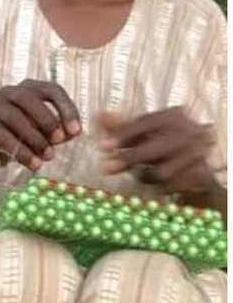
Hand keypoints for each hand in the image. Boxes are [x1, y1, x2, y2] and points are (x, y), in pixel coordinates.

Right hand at [0, 79, 81, 173]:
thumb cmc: (28, 136)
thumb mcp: (50, 132)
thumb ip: (63, 129)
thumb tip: (72, 131)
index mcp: (29, 88)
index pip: (52, 90)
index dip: (66, 109)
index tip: (76, 131)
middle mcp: (9, 93)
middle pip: (29, 99)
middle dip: (47, 120)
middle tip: (59, 140)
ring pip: (15, 118)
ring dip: (36, 139)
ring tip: (49, 156)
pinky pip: (5, 138)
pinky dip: (23, 153)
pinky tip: (35, 165)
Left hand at [98, 108, 217, 194]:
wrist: (200, 159)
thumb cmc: (165, 140)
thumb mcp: (145, 130)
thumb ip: (122, 125)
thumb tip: (99, 116)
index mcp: (173, 116)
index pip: (146, 122)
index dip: (124, 134)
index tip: (104, 147)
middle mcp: (189, 132)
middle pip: (154, 148)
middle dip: (129, 159)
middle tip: (104, 168)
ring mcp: (197, 154)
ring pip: (161, 172)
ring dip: (143, 175)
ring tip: (138, 173)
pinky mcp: (201, 175)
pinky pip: (171, 186)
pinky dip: (158, 186)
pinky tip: (155, 183)